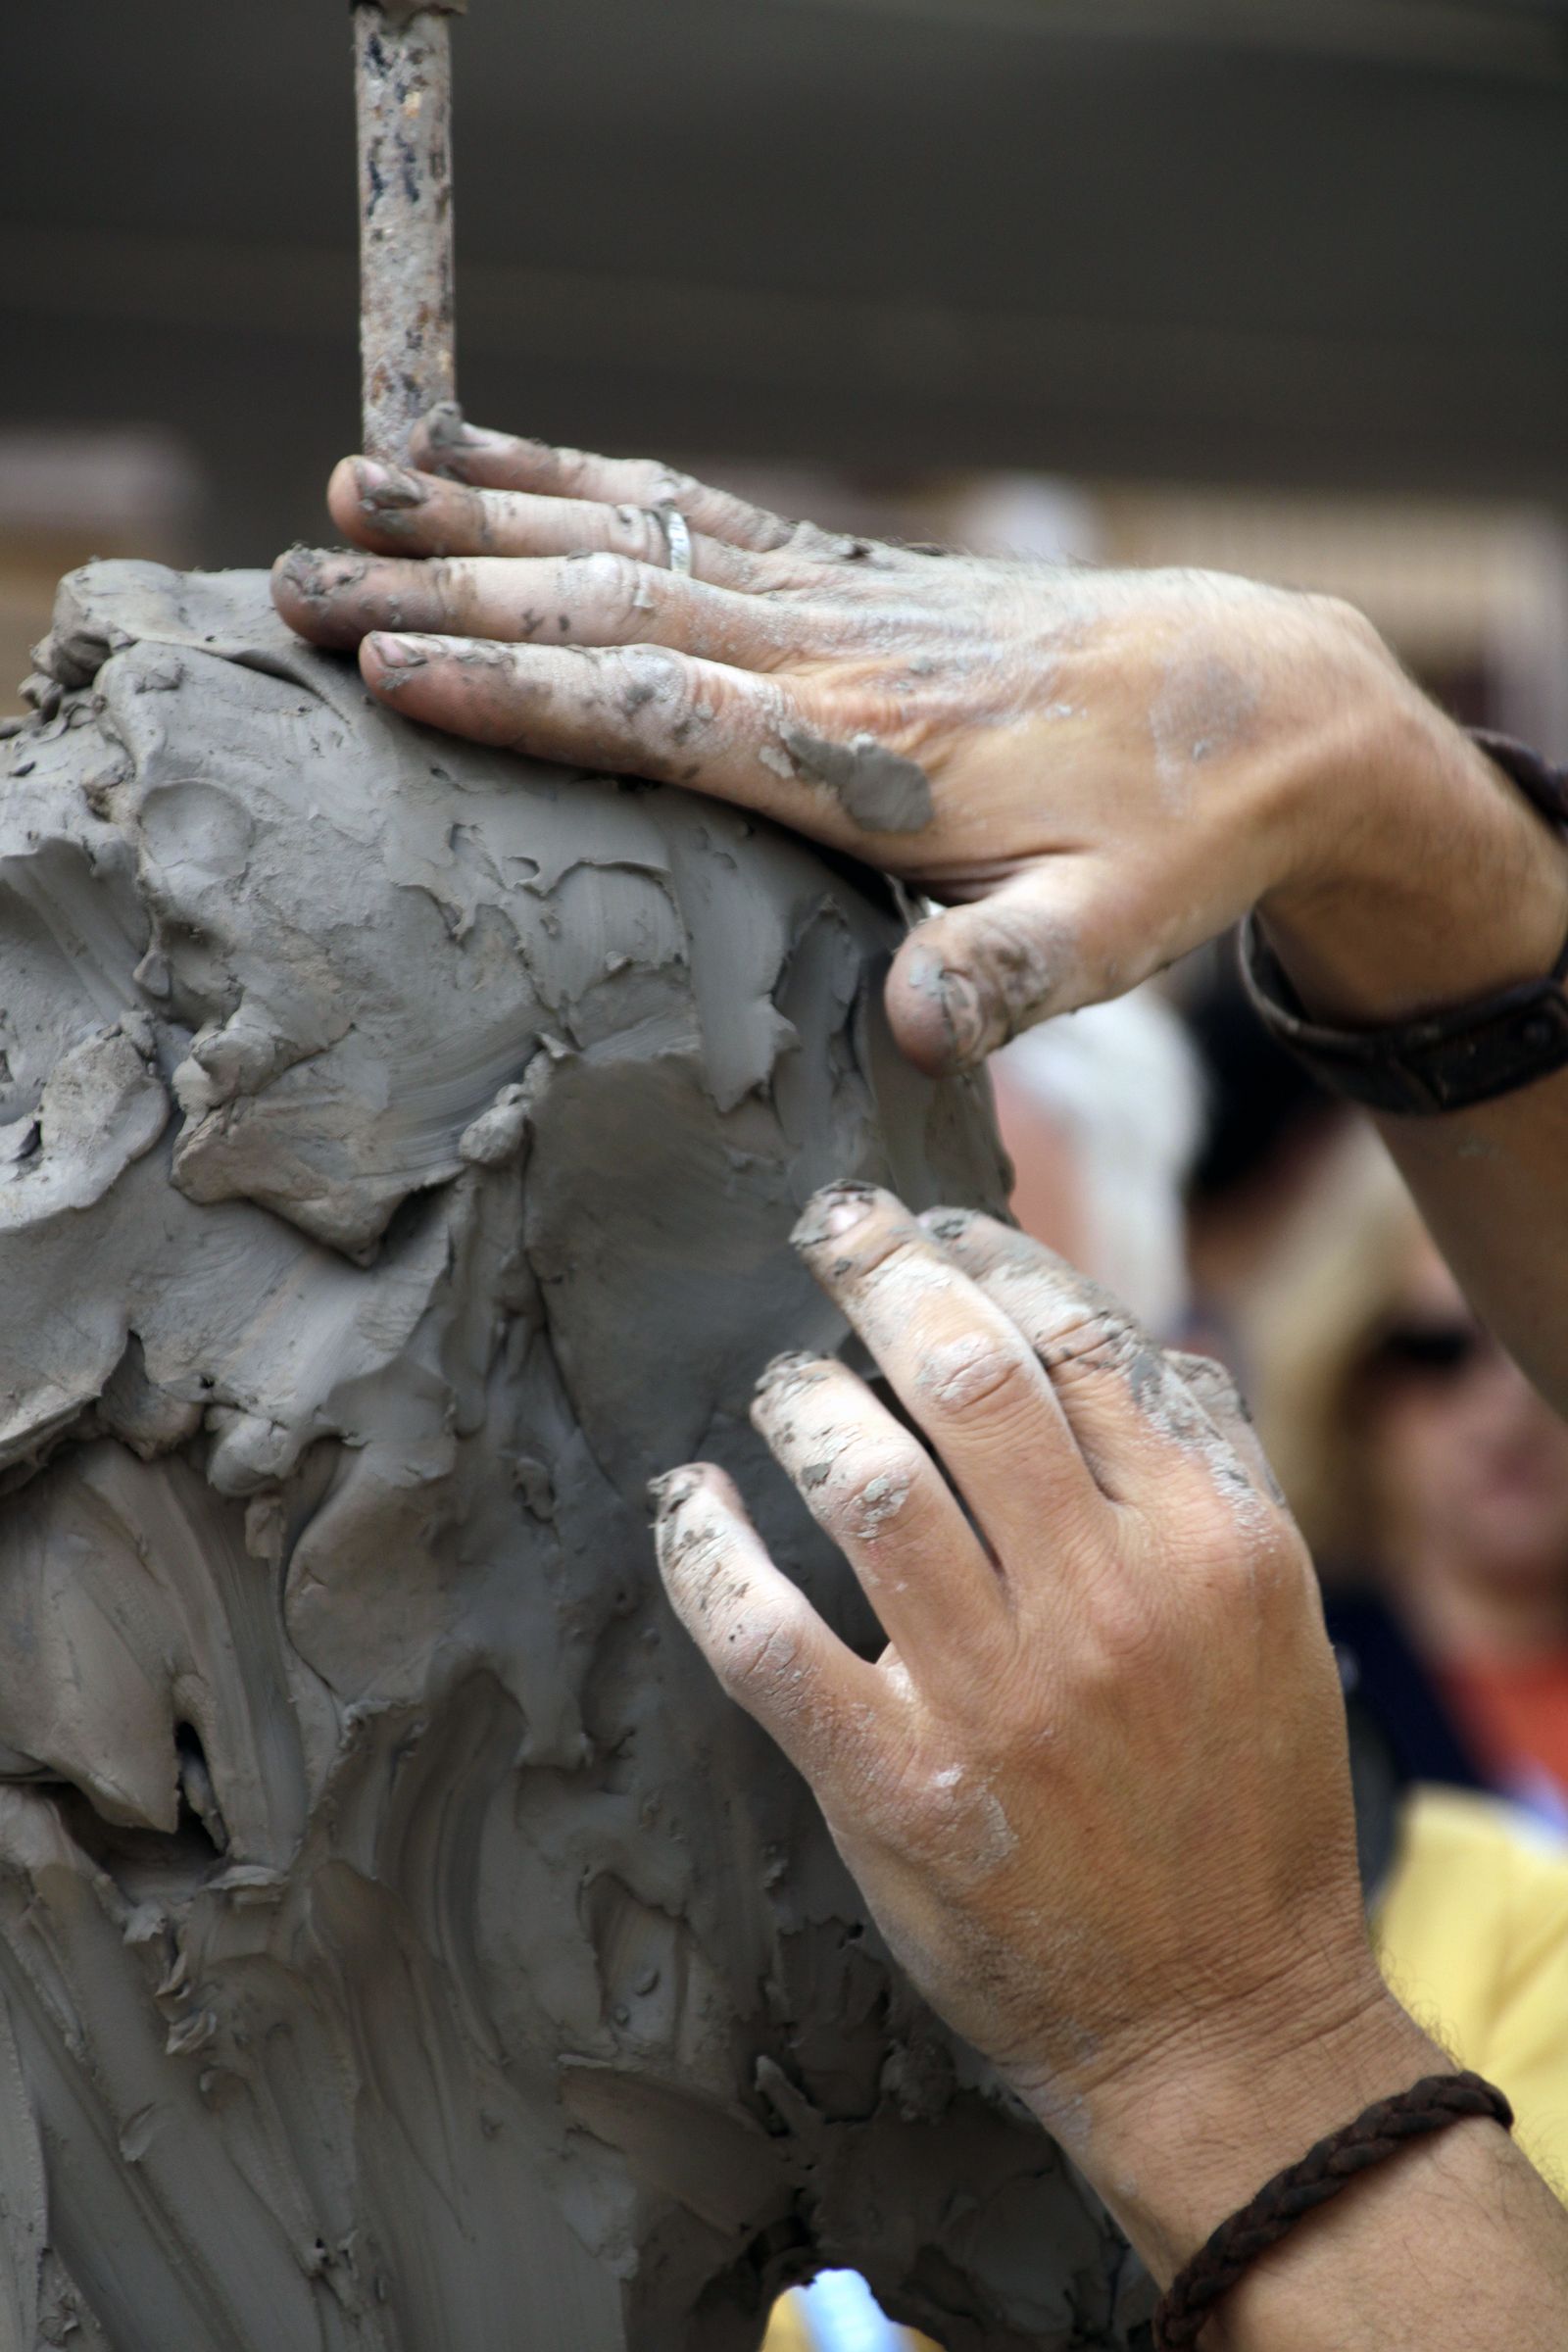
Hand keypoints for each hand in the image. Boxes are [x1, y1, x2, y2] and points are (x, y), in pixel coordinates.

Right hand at [273, 413, 1561, 1073]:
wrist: (1272, 708)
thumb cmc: (1181, 839)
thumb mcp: (1121, 933)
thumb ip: (1016, 976)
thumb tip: (919, 1029)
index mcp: (874, 753)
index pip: (666, 711)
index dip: (524, 691)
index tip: (387, 669)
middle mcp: (837, 656)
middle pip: (613, 608)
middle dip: (449, 591)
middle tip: (296, 578)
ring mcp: (843, 602)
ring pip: (638, 539)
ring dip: (491, 513)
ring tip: (356, 483)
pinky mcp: (855, 580)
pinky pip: (700, 511)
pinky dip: (589, 478)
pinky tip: (504, 457)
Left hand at [650, 1185, 1423, 2275]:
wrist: (1221, 2023)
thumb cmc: (1245, 1811)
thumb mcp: (1275, 1622)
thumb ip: (1211, 1474)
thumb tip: (1139, 1343)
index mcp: (1207, 1543)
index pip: (1081, 1340)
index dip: (989, 1256)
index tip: (933, 1228)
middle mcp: (1105, 1601)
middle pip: (967, 1376)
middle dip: (883, 1272)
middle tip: (832, 1229)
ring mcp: (996, 1696)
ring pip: (867, 1484)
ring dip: (804, 1403)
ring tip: (785, 1387)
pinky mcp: (897, 1787)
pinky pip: (770, 1639)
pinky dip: (710, 1554)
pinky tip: (690, 1502)